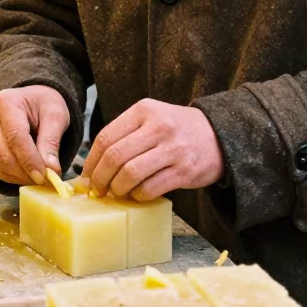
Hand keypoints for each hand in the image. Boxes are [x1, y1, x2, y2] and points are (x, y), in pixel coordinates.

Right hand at [0, 85, 69, 185]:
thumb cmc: (44, 105)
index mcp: (6, 102)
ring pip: (0, 164)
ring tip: (40, 177)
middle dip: (26, 172)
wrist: (32, 102)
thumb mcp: (55, 116)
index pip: (15, 137)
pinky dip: (14, 177)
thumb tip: (51, 169)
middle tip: (47, 180)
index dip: (29, 160)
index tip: (44, 176)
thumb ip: (51, 142)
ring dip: (21, 176)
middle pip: (4, 154)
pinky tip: (28, 174)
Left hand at [81, 99, 224, 200]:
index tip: (87, 176)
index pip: (106, 137)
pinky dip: (138, 196)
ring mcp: (172, 149)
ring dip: (118, 189)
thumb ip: (125, 135)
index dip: (91, 161)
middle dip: (101, 179)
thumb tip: (94, 167)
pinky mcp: (184, 170)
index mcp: (144, 110)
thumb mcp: (152, 118)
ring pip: (130, 174)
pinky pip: (150, 188)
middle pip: (115, 156)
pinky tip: (138, 195)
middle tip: (98, 190)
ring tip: (118, 193)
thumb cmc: (177, 129)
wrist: (219, 135)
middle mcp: (158, 126)